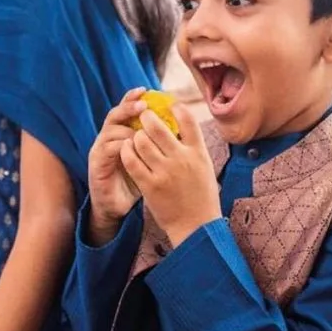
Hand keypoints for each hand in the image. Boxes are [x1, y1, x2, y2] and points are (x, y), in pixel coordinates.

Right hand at [87, 87, 147, 243]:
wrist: (118, 208)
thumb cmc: (138, 182)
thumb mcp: (151, 161)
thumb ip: (159, 144)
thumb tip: (182, 129)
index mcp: (122, 134)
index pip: (127, 110)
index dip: (134, 99)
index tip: (148, 90)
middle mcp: (109, 138)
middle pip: (116, 114)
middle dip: (128, 107)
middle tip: (143, 105)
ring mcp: (100, 150)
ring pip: (110, 130)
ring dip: (126, 127)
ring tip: (141, 129)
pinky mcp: (97, 164)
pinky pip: (107, 150)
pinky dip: (120, 146)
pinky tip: (131, 147)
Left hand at [120, 102, 221, 246]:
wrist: (196, 226)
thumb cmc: (201, 196)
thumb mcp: (204, 168)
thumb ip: (193, 147)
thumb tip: (181, 126)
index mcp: (199, 153)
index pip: (188, 120)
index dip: (176, 107)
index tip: (169, 104)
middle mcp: (182, 160)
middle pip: (159, 127)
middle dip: (147, 117)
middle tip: (143, 115)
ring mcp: (165, 172)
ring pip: (141, 142)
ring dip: (135, 135)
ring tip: (134, 136)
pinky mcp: (150, 185)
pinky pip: (132, 161)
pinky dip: (127, 152)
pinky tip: (126, 150)